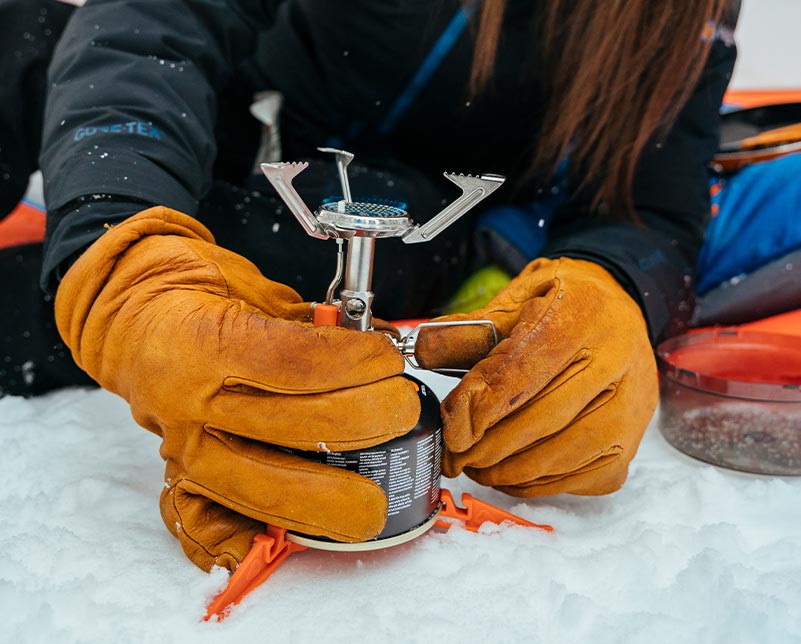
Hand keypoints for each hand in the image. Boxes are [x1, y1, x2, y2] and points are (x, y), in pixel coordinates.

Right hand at [56, 207, 419, 570]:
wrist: (128, 318)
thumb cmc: (194, 293)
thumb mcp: (254, 289)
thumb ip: (311, 324)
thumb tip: (378, 343)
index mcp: (208, 342)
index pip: (297, 362)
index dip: (356, 364)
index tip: (389, 358)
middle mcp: (193, 402)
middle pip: (300, 426)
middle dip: (369, 420)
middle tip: (402, 408)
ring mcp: (188, 446)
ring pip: (273, 487)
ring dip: (338, 494)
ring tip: (380, 488)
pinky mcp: (189, 477)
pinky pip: (243, 511)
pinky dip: (287, 523)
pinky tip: (325, 527)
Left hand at [415, 257, 657, 495]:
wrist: (622, 303)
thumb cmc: (563, 301)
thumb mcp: (517, 296)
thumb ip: (472, 328)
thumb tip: (424, 351)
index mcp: (579, 315)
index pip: (524, 370)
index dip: (481, 407)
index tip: (452, 430)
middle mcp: (615, 359)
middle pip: (543, 418)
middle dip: (489, 447)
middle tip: (455, 458)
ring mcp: (630, 403)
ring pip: (566, 454)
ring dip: (512, 472)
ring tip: (478, 468)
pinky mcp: (633, 437)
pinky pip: (587, 476)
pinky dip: (544, 485)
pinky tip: (515, 476)